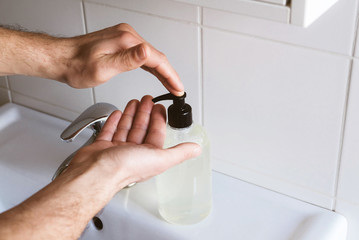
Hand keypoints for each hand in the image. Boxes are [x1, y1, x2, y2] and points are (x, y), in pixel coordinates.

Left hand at [62, 24, 183, 95]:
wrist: (62, 59)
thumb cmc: (77, 66)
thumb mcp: (102, 68)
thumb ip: (127, 61)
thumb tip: (146, 52)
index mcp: (126, 41)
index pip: (157, 59)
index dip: (170, 75)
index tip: (178, 87)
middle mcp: (127, 35)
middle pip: (157, 56)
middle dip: (169, 74)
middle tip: (177, 89)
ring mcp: (124, 38)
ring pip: (151, 56)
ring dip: (162, 71)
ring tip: (170, 85)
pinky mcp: (121, 42)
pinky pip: (142, 54)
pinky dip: (151, 66)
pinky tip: (155, 73)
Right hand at [66, 95, 200, 192]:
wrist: (95, 172)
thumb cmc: (123, 169)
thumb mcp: (160, 158)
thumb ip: (179, 153)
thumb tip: (196, 149)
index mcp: (148, 156)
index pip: (156, 133)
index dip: (159, 119)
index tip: (160, 106)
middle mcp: (133, 153)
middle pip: (141, 128)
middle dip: (145, 113)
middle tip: (147, 99)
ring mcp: (116, 150)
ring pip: (126, 128)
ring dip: (131, 114)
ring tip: (134, 102)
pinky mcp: (102, 147)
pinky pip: (110, 131)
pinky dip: (114, 122)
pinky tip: (118, 114)